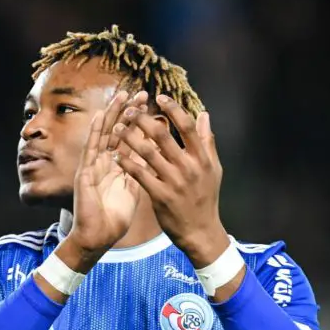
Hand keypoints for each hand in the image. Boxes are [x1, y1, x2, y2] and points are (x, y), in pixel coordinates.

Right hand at [64, 90, 144, 267]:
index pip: (131, 140)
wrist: (97, 238)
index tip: (153, 106)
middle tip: (142, 93)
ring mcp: (94, 165)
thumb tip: (155, 159)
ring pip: (105, 135)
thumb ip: (141, 174)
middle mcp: (106, 163)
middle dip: (129, 112)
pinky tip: (101, 116)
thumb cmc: (113, 220)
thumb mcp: (133, 193)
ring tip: (122, 96)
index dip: (141, 123)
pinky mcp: (85, 172)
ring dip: (113, 115)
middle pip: (119, 132)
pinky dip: (96, 132)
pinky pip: (91, 149)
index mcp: (119, 168)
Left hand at [112, 94, 228, 267]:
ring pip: (147, 153)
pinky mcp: (160, 196)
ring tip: (117, 128)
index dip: (172, 109)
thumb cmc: (206, 198)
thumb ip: (207, 141)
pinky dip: (127, 163)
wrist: (201, 231)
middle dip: (143, 119)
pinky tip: (116, 155)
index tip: (158, 98)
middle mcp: (189, 167)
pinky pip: (140, 174)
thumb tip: (204, 114)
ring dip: (129, 138)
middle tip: (129, 110)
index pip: (187, 126)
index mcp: (202, 158)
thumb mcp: (213, 169)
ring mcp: (174, 182)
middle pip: (163, 135)